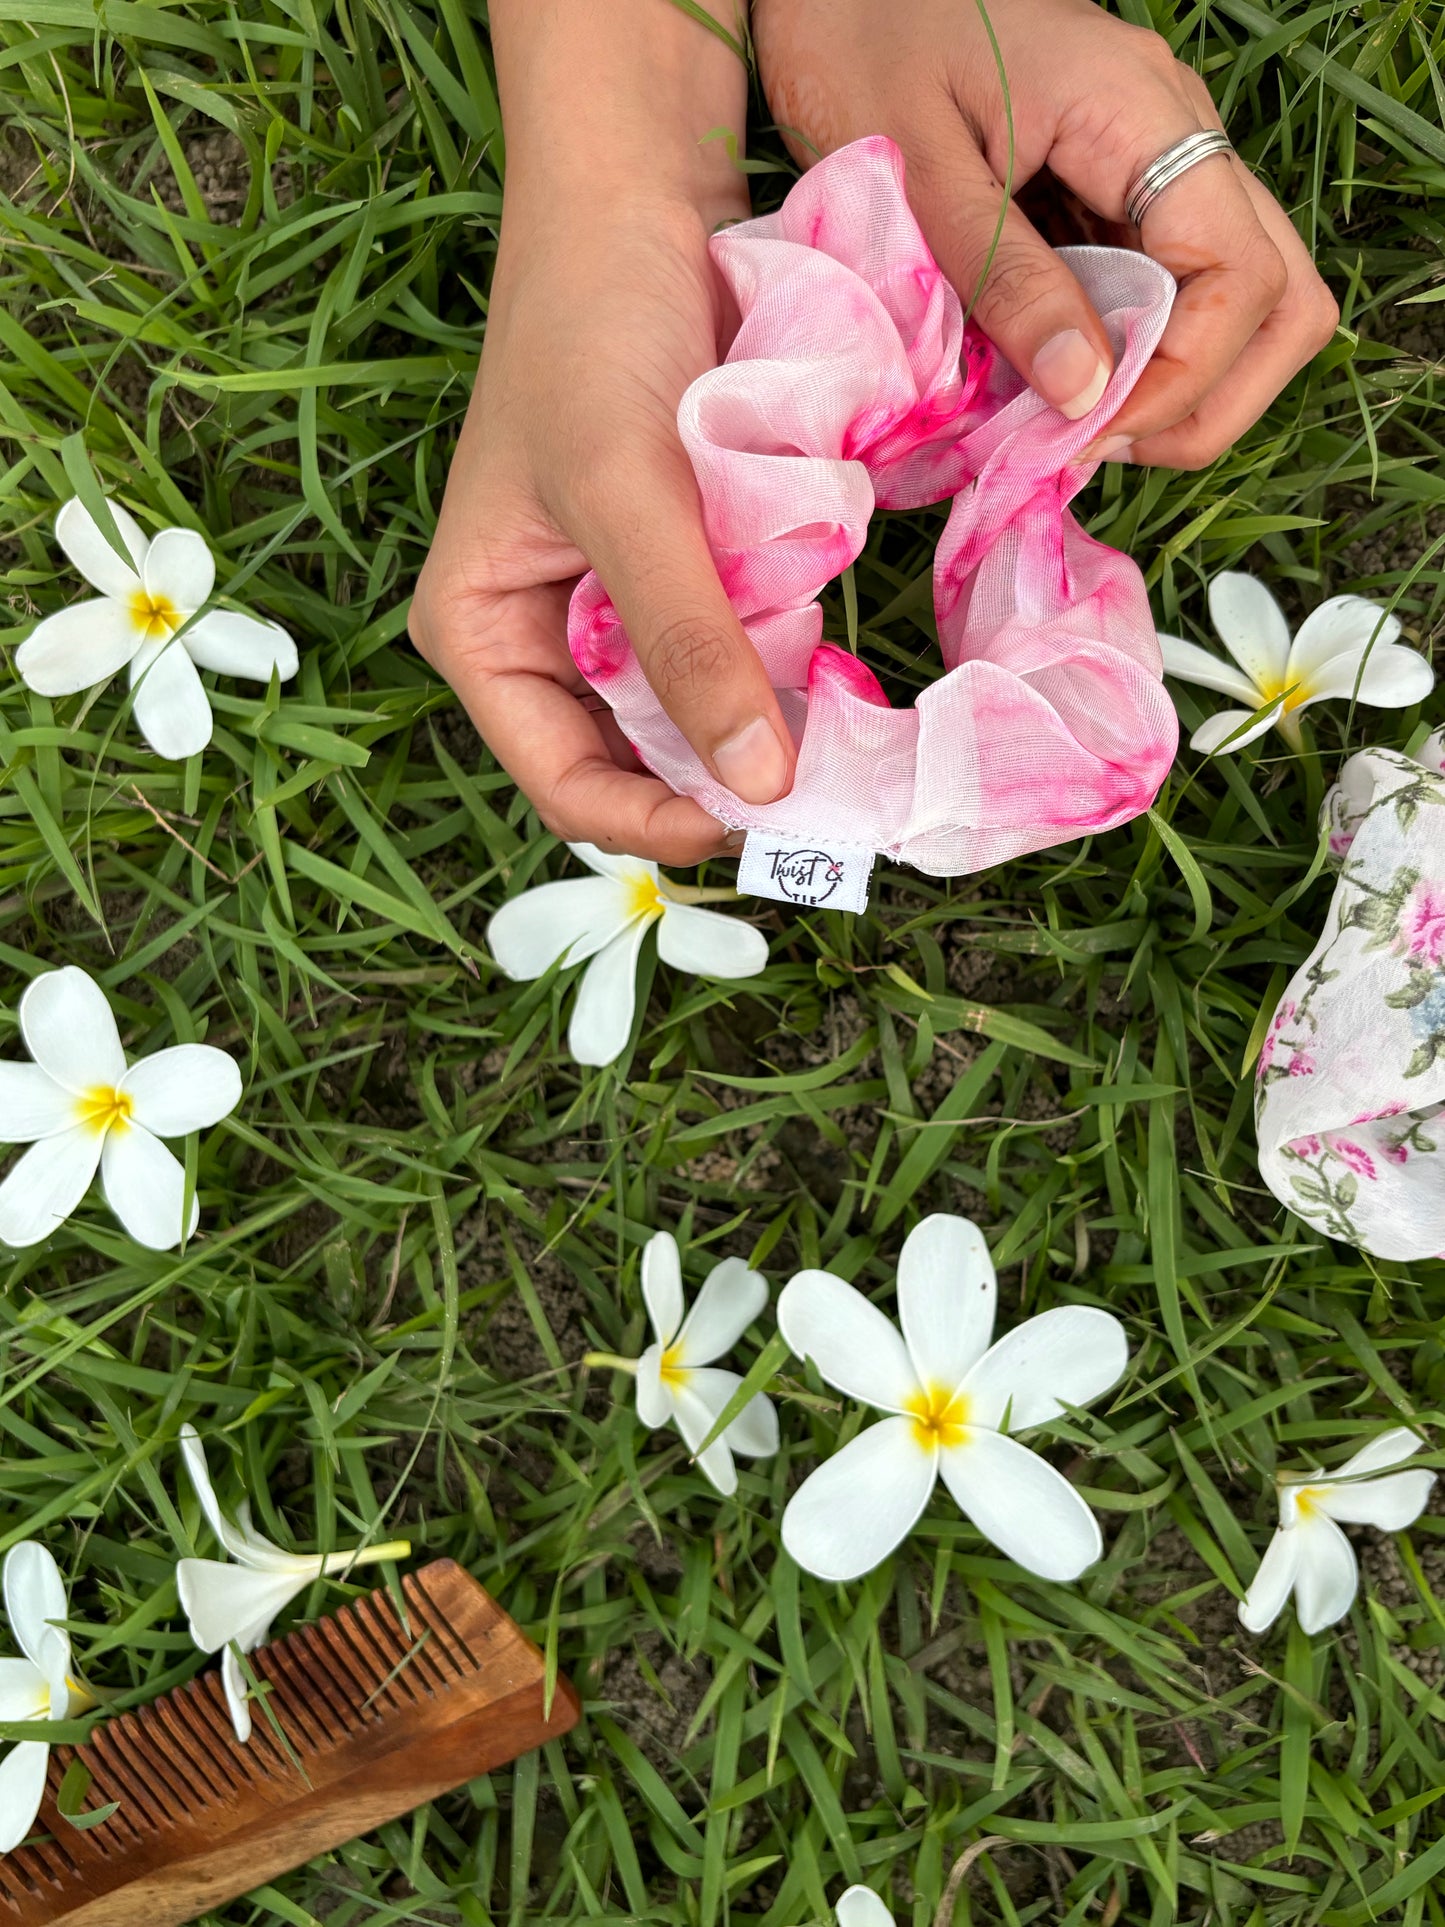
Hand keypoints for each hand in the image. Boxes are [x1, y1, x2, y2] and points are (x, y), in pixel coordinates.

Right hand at [411, 1, 795, 865]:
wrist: (634, 195)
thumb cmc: (594, 331)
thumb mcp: (633, 495)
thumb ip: (689, 640)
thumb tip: (758, 786)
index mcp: (481, 632)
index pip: (564, 784)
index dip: (656, 822)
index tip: (758, 822)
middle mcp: (534, 637)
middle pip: (624, 762)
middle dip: (710, 782)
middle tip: (814, 794)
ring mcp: (604, 606)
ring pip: (680, 715)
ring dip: (748, 728)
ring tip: (826, 737)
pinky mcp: (669, 569)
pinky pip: (720, 652)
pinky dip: (768, 666)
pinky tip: (819, 666)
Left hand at [753, 0, 1338, 468]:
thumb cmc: (861, 44)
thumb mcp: (922, 176)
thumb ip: (1007, 281)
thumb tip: (1087, 394)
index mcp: (1142, 115)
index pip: (1241, 275)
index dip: (1182, 378)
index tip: (1087, 432)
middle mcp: (1177, 134)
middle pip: (1279, 295)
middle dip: (1208, 398)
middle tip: (1101, 445)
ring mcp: (1156, 160)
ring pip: (1242, 299)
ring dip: (1184, 384)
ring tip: (1085, 427)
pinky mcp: (1118, 186)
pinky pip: (1173, 286)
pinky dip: (1138, 354)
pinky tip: (1061, 384)